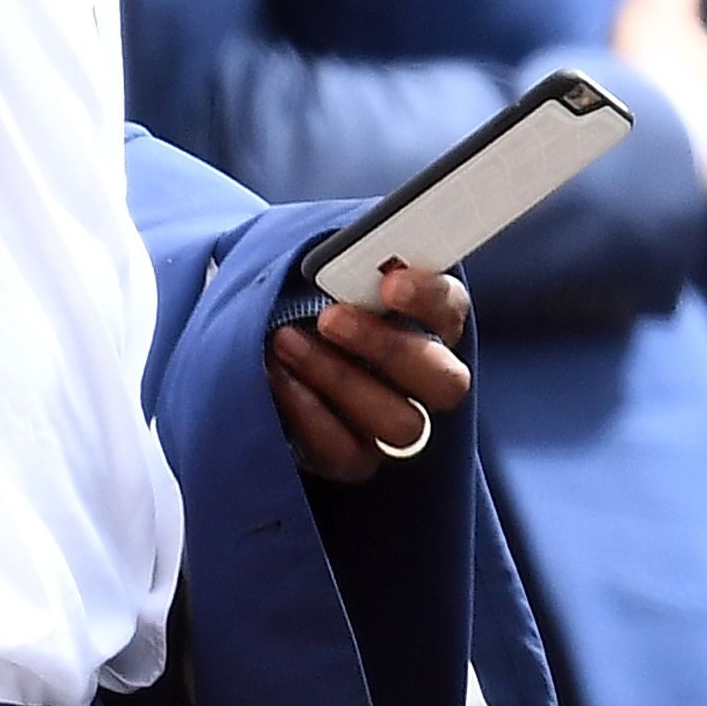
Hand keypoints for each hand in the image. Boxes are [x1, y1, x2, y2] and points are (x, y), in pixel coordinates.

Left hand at [269, 263, 473, 484]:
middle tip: (330, 318)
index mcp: (431, 321)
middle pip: (443, 381)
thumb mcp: (323, 265)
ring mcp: (396, 423)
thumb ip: (346, 257)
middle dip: (386, 348)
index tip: (390, 282)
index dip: (429, 298)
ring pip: (400, 423)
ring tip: (285, 341)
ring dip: (340, 380)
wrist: (255, 341)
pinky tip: (278, 377)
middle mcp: (427, 378)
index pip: (452, 310)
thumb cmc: (301, 295)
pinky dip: (311, 415)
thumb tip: (347, 246)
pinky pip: (349, 453)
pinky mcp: (358, 459)